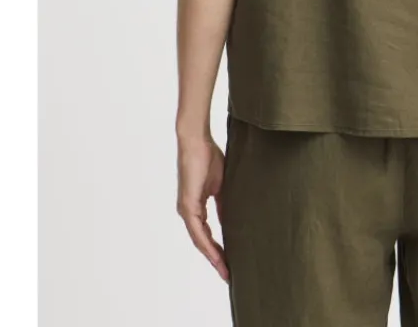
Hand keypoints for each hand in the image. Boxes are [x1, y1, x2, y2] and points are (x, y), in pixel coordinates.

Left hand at [176, 134, 228, 281]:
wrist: (197, 142)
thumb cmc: (209, 157)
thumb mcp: (221, 186)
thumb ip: (223, 205)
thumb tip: (231, 222)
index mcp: (196, 207)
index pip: (208, 234)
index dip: (218, 249)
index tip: (230, 263)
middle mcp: (189, 212)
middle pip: (203, 242)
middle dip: (216, 259)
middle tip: (229, 274)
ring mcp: (186, 210)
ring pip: (199, 241)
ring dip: (212, 256)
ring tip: (225, 270)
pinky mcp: (187, 206)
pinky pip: (198, 231)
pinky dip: (207, 244)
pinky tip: (217, 255)